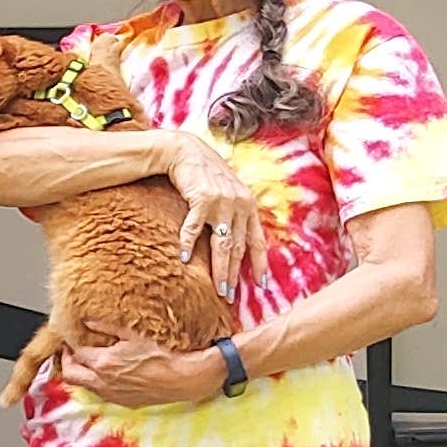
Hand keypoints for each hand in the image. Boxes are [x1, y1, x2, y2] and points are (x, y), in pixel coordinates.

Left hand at [60, 334, 235, 408]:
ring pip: (85, 386)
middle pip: (71, 375)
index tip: (71, 336)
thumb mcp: (134, 333)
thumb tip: (88, 321)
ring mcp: (114, 395)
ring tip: (87, 361)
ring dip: (82, 373)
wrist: (186, 377)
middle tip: (70, 351)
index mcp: (103, 363)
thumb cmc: (165, 354)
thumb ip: (107, 327)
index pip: (75, 354)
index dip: (70, 343)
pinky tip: (106, 374)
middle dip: (67, 362)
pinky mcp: (125, 402)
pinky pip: (102, 394)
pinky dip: (97, 383)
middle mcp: (104, 382)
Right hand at [162, 134, 266, 294]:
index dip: (259, 263)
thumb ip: (235, 212)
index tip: (260, 284)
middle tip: (229, 295)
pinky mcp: (201, 199)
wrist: (186, 151)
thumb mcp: (229, 191)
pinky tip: (185, 259)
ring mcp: (221, 202)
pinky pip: (194, 229)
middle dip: (235, 274)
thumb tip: (236, 239)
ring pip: (222, 243)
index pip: (257, 240)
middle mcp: (239, 204)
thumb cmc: (206, 173)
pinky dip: (188, 245)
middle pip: (238, 247)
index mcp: (248, 205)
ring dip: (220, 269)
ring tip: (218, 288)